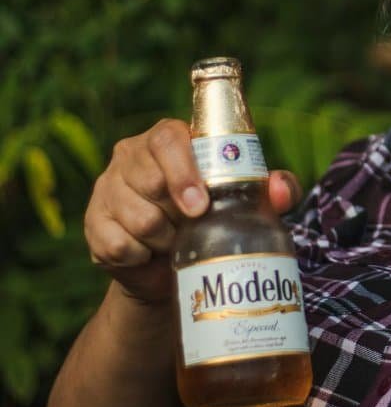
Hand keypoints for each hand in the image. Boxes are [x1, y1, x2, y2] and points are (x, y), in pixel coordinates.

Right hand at [84, 119, 301, 303]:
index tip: (201, 206)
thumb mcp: (249, 202)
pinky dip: (143, 256)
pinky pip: (119, 245)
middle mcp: (130, 156)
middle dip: (178, 213)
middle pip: (150, 180)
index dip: (183, 172)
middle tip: (193, 224)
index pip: (167, 139)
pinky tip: (151, 253)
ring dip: (165, 238)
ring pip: (137, 218)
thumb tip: (281, 189)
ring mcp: (107, 188)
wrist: (175, 267)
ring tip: (175, 239)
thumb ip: (273, 189)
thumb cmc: (215, 218)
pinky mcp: (93, 223)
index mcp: (168, 139)